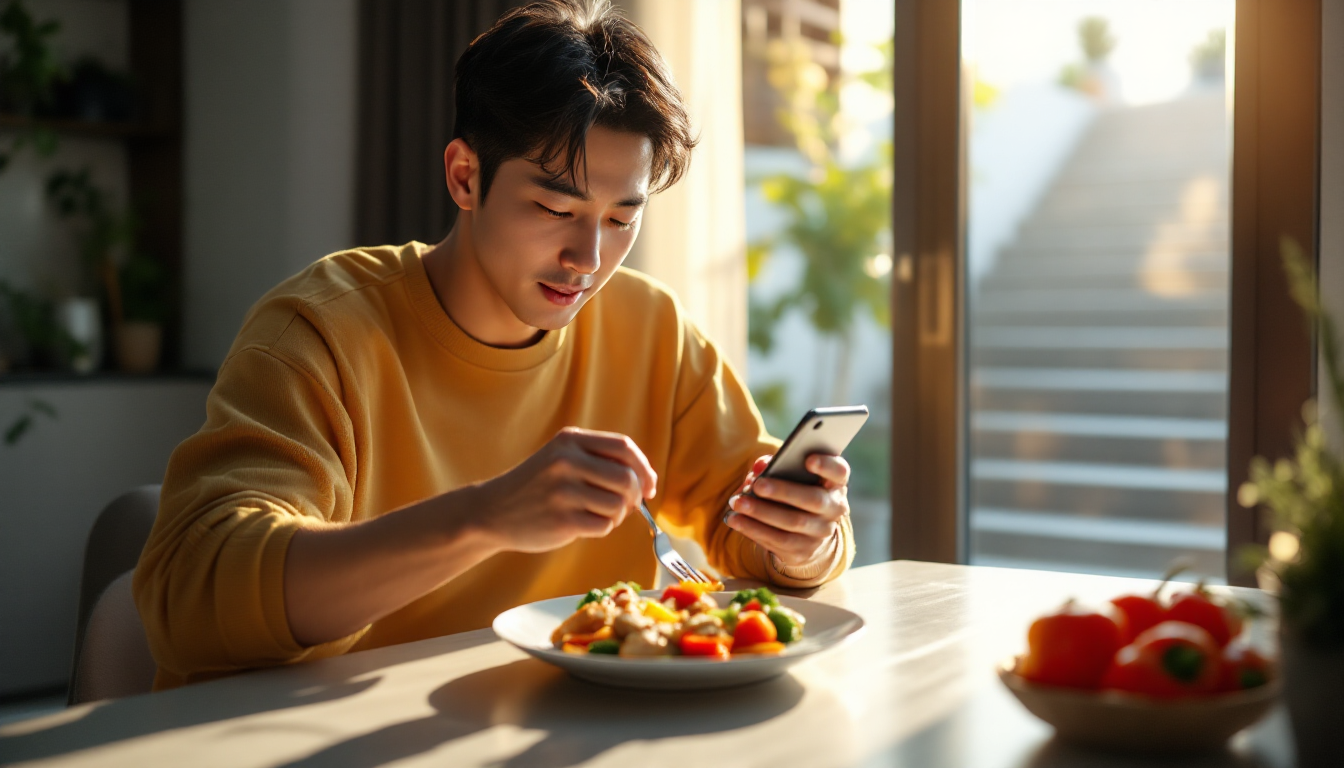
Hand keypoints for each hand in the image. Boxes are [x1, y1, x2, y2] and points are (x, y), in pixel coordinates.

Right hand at [473, 427, 656, 552]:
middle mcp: (566, 461)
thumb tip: (647, 480)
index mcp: (570, 440)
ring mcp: (563, 491)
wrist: (492, 511)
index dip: (643, 468)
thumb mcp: (561, 458)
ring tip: (600, 514)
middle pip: (627, 478)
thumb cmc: (536, 486)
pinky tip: (586, 524)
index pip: (624, 447)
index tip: (649, 485)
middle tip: (628, 506)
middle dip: (636, 496)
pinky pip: (604, 526)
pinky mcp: (562, 520)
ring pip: (619, 504)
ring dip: (618, 514)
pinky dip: (603, 528)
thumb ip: (599, 461)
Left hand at [724, 453, 849, 568]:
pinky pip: (777, 541)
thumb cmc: (797, 492)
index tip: (808, 459)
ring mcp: (820, 533)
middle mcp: (834, 509)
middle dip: (783, 491)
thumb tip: (760, 466)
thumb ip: (777, 465)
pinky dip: (753, 529)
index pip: (839, 472)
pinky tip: (736, 520)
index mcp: (834, 483)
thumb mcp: (793, 476)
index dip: (827, 465)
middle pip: (813, 500)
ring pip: (792, 523)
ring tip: (737, 502)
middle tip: (757, 485)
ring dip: (761, 512)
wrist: (807, 534)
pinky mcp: (803, 551)